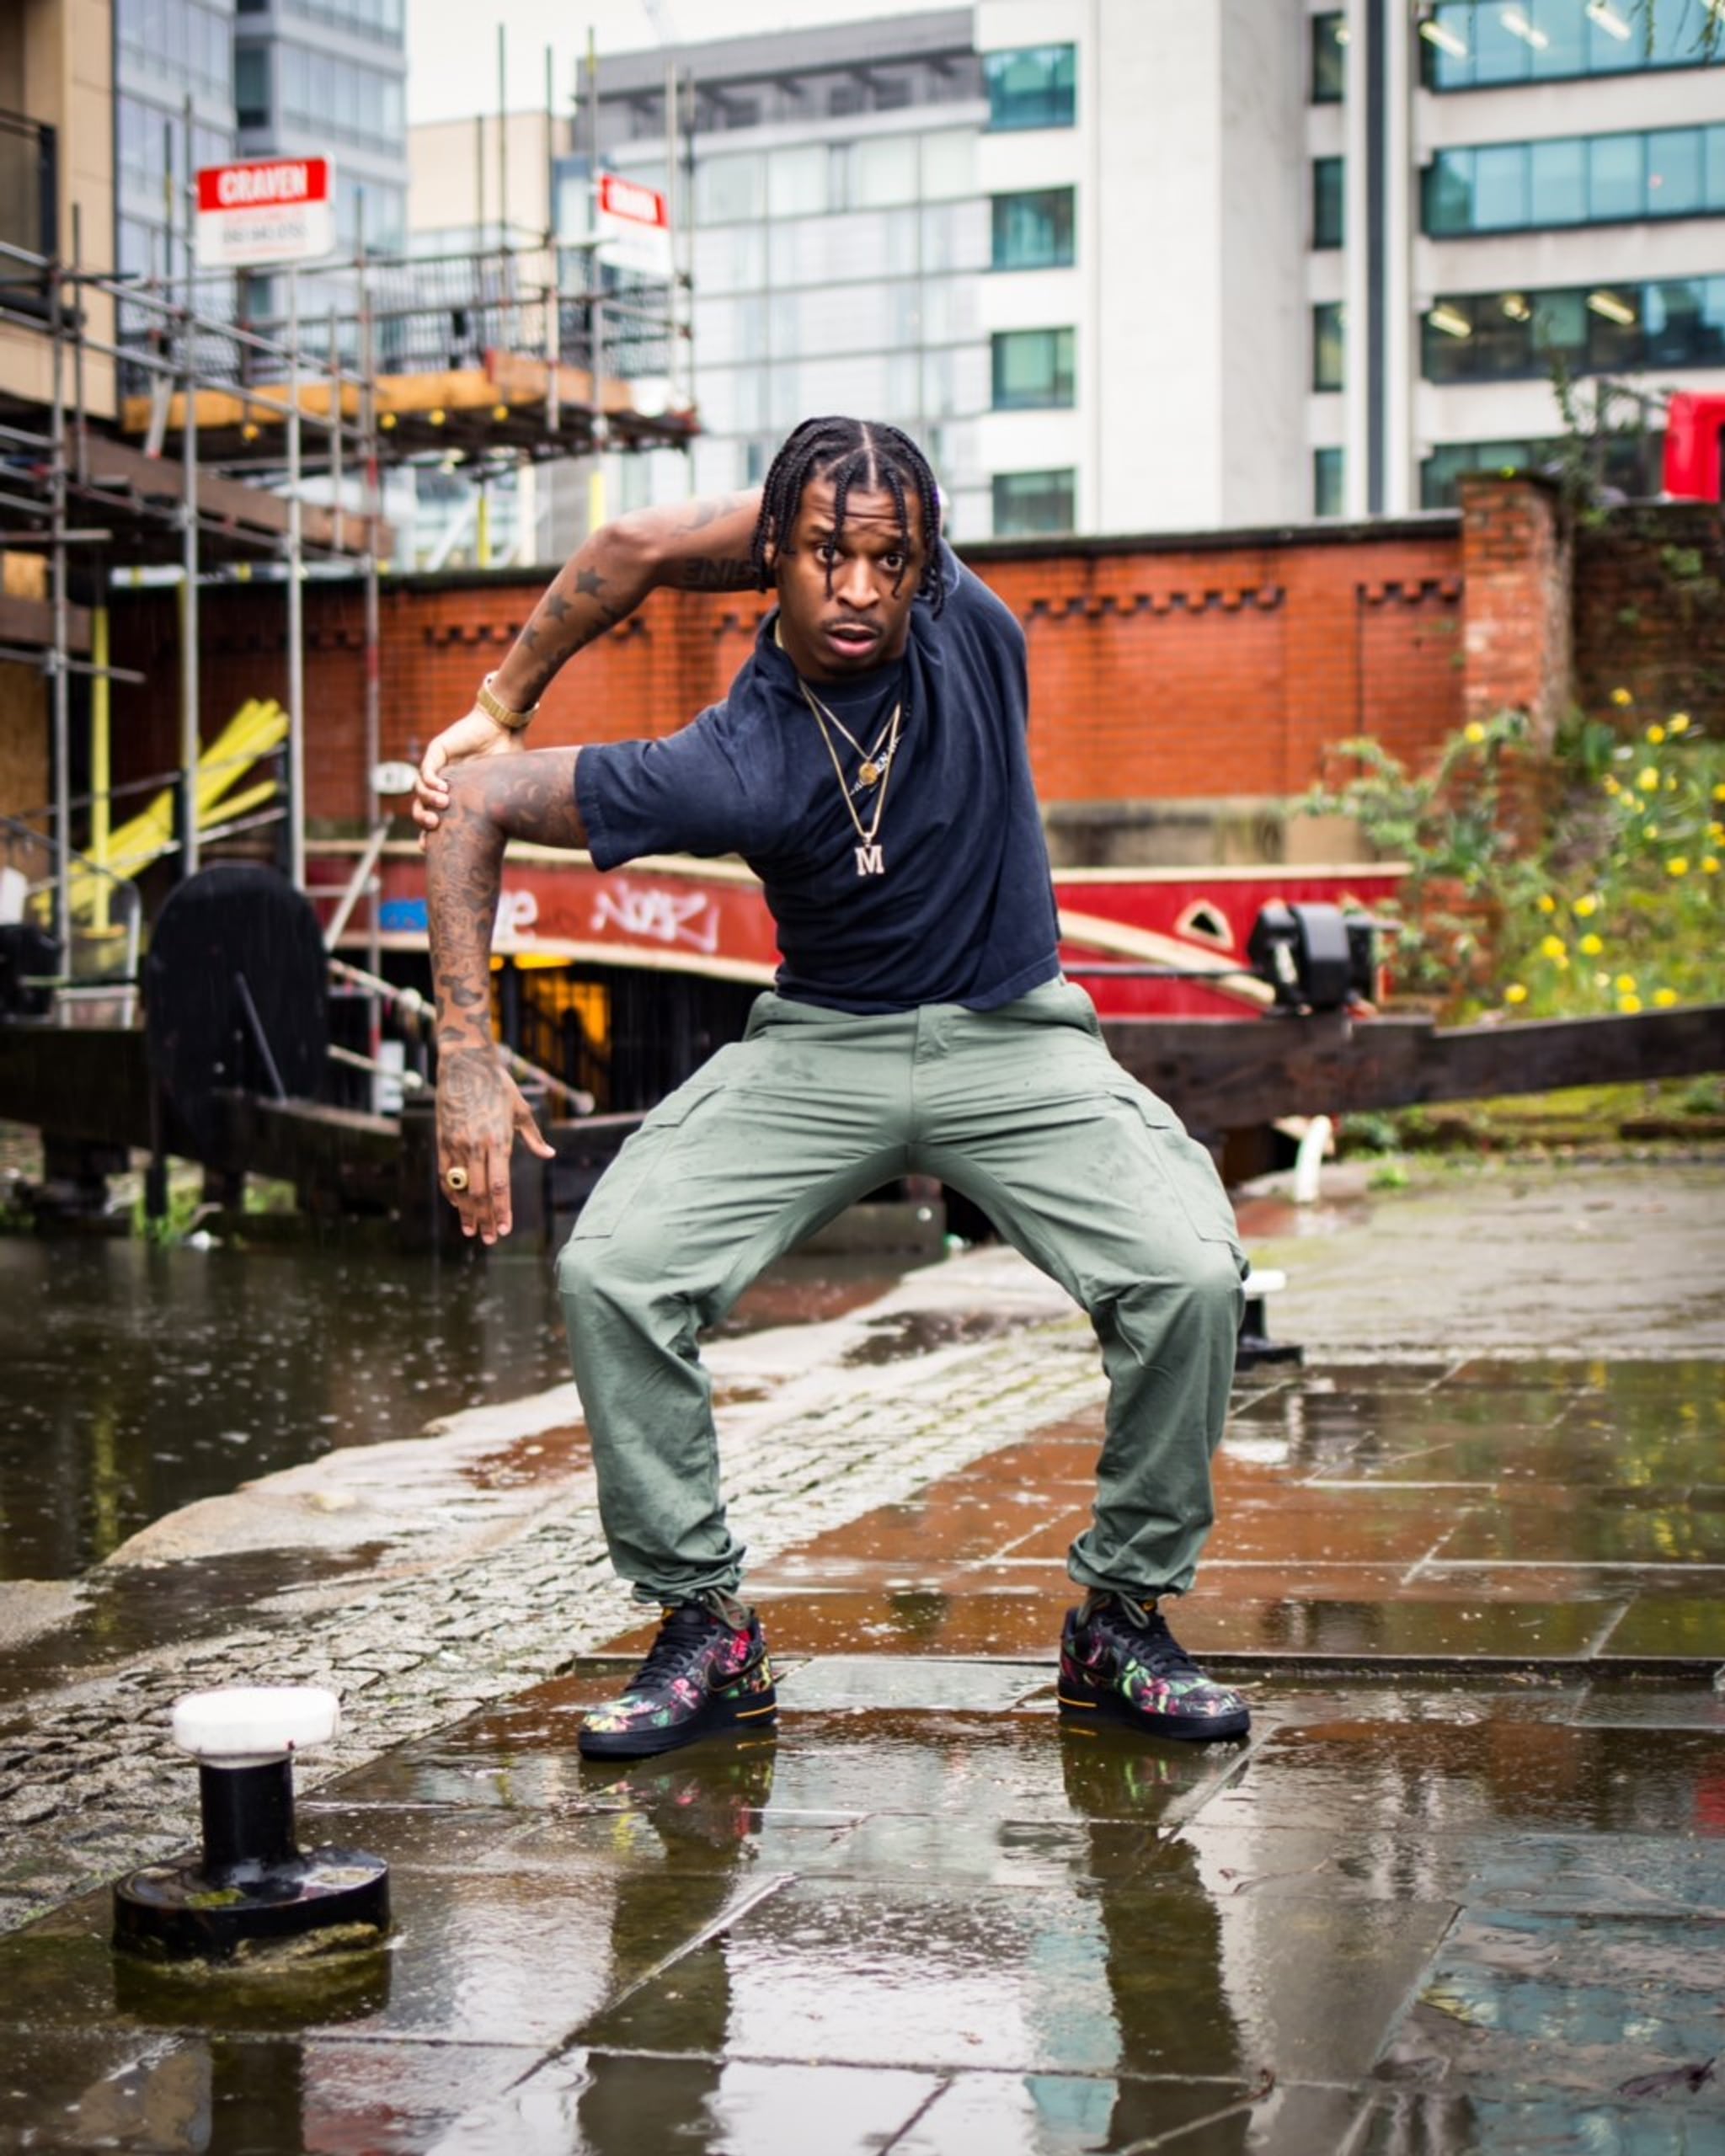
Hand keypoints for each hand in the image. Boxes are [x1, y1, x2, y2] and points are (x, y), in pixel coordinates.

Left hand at [413, 708, 524, 836]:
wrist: (504, 730)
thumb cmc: (507, 760)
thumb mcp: (499, 793)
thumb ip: (494, 813)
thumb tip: (500, 844)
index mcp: (455, 796)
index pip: (434, 818)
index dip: (427, 834)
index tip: (429, 847)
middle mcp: (443, 784)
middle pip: (419, 806)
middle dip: (422, 818)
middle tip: (435, 825)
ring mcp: (438, 767)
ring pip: (419, 789)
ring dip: (428, 799)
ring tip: (445, 803)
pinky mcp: (436, 752)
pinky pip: (425, 771)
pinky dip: (430, 782)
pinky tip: (444, 788)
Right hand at [436, 1047, 555, 1242]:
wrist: (464, 1064)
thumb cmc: (498, 1085)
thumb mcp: (521, 1109)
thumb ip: (534, 1137)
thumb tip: (549, 1155)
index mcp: (498, 1141)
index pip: (500, 1186)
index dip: (501, 1210)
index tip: (503, 1229)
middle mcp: (476, 1146)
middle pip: (480, 1193)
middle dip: (485, 1219)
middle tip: (488, 1239)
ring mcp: (456, 1144)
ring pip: (460, 1187)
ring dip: (466, 1212)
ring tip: (470, 1231)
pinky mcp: (442, 1140)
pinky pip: (445, 1173)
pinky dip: (450, 1192)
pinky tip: (457, 1206)